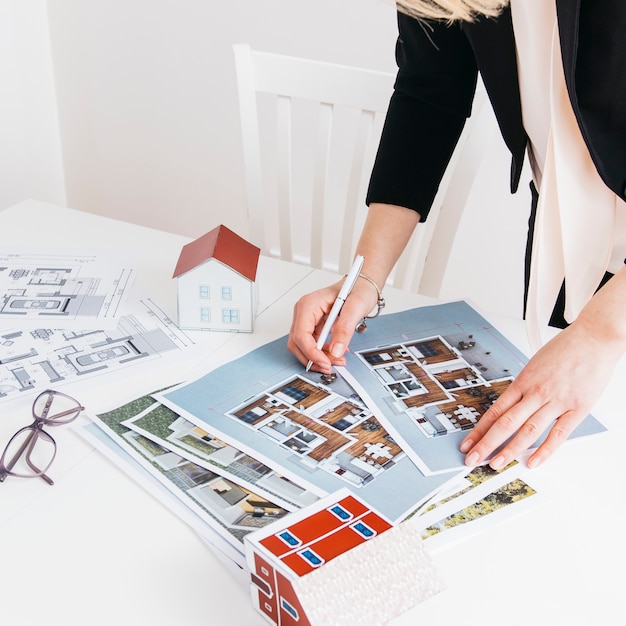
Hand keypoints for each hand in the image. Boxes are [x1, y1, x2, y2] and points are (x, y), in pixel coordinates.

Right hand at [288, 278, 378, 373]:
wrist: (362, 285)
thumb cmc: (358, 289)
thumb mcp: (355, 307)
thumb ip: (344, 329)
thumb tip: (336, 350)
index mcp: (309, 304)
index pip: (301, 334)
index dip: (311, 352)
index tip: (326, 362)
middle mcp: (304, 312)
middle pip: (297, 343)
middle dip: (313, 358)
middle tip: (331, 366)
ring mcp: (307, 319)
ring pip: (303, 347)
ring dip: (317, 358)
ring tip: (337, 360)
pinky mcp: (314, 326)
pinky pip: (312, 344)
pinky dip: (322, 353)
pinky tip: (336, 354)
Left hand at [460, 315, 621, 468]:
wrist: (594, 338)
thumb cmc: (565, 348)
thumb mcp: (535, 364)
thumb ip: (524, 387)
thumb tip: (510, 406)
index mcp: (523, 381)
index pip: (495, 410)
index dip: (479, 429)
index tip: (468, 443)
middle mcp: (536, 392)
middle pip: (506, 423)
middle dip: (487, 444)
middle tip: (473, 459)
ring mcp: (556, 401)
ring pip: (528, 431)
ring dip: (510, 450)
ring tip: (496, 464)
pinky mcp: (577, 408)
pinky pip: (558, 434)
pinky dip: (545, 450)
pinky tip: (532, 461)